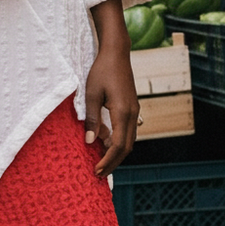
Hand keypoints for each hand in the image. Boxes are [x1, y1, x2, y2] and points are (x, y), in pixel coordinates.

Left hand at [85, 0, 138, 177]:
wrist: (116, 53)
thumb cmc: (102, 71)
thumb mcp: (92, 94)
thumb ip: (92, 119)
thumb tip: (90, 142)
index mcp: (122, 112)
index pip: (118, 145)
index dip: (108, 160)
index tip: (96, 170)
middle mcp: (132, 114)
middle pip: (126, 147)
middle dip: (113, 162)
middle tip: (99, 172)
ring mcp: (134, 110)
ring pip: (129, 140)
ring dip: (116, 152)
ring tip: (101, 160)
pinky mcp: (131, 106)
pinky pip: (128, 130)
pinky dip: (118, 140)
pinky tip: (105, 141)